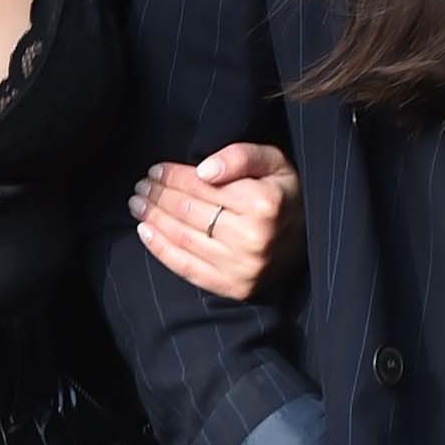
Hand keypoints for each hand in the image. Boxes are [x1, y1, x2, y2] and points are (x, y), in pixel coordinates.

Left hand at [131, 142, 304, 301]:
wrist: (307, 240)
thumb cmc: (283, 194)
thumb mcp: (272, 162)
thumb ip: (241, 156)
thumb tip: (203, 170)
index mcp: (264, 204)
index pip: (203, 187)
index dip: (173, 176)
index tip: (154, 170)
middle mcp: (253, 238)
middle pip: (189, 212)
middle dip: (159, 196)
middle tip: (141, 186)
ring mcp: (243, 268)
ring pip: (183, 238)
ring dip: (154, 219)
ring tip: (137, 204)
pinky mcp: (234, 288)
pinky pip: (187, 268)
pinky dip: (161, 250)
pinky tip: (145, 232)